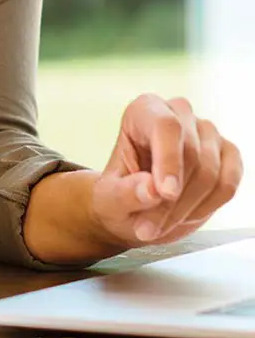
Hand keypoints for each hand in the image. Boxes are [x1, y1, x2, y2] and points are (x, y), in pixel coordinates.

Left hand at [89, 94, 242, 247]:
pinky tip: (184, 216)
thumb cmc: (118, 194)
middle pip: (190, 154)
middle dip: (172, 200)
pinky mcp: (228, 157)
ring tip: (158, 225)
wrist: (134, 208)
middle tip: (148, 227)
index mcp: (144, 110)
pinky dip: (208, 208)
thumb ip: (126, 192)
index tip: (165, 193)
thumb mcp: (109, 198)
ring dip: (187, 208)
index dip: (168, 160)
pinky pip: (228, 185)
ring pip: (211, 173)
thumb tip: (152, 189)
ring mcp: (207, 134)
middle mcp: (179, 114)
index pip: (165, 126)